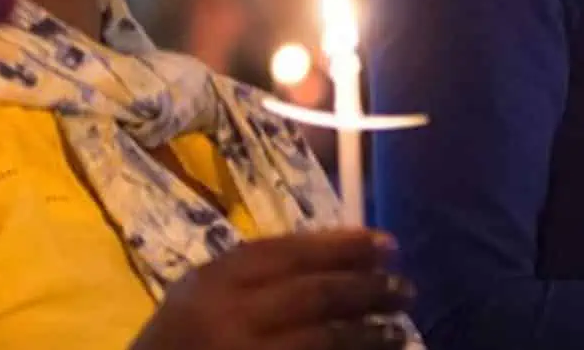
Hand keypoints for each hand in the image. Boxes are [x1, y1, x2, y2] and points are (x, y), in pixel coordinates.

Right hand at [128, 229, 415, 349]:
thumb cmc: (178, 344)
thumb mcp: (201, 297)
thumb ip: (256, 276)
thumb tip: (342, 257)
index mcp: (213, 281)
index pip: (290, 253)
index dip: (344, 246)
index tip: (387, 244)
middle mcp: (227, 316)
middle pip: (315, 293)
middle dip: (368, 288)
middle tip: (406, 287)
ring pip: (323, 339)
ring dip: (368, 332)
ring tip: (398, 328)